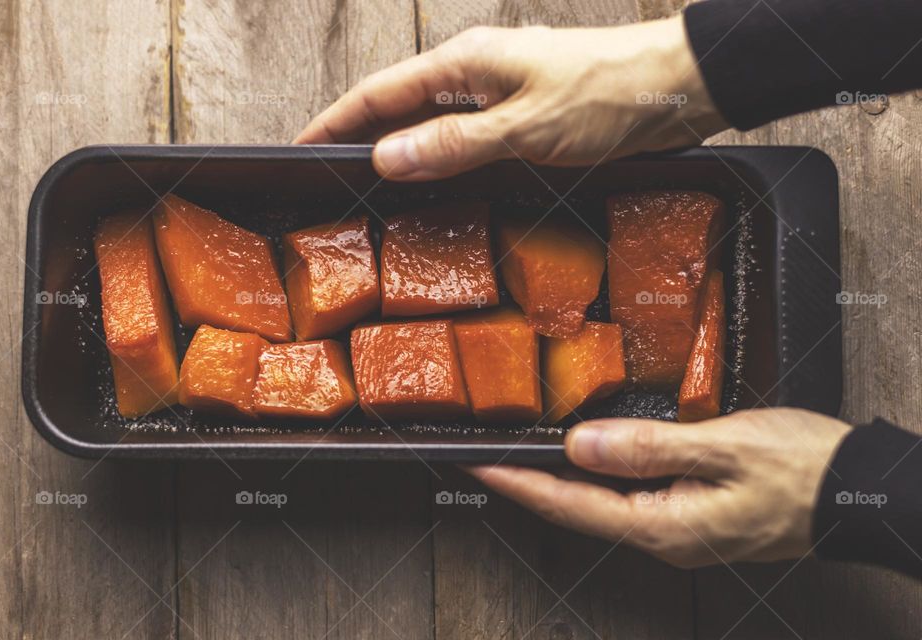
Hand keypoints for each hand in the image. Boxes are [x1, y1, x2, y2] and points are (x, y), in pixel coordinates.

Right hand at [295, 15, 727, 179]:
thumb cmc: (608, 94)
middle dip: (361, 136)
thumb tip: (387, 157)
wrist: (677, 89)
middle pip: (401, 106)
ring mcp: (500, 95)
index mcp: (466, 63)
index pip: (380, 93)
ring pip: (433, 124)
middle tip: (329, 173)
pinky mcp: (525, 118)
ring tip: (371, 183)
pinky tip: (437, 182)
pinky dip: (443, 160)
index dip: (337, 120)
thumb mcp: (523, 127)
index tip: (302, 145)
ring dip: (402, 151)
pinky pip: (467, 139)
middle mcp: (476, 74)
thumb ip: (453, 144)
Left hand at [467, 409, 849, 567]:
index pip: (570, 504)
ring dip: (558, 480)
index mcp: (663, 524)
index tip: (477, 464)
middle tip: (485, 457)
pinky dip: (596, 476)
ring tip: (519, 457)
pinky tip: (586, 458)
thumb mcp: (723, 446)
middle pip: (577, 508)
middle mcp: (663, 535)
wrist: (859, 491)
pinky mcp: (691, 514)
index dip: (518, 482)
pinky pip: (628, 497)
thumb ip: (646, 447)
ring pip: (601, 503)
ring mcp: (678, 528)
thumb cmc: (804, 468)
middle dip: (527, 483)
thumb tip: (578, 445)